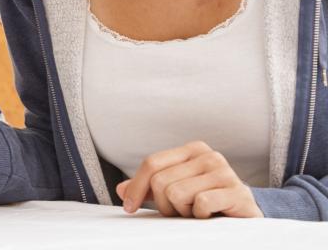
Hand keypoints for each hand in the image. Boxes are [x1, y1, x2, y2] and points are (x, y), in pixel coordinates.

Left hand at [116, 141, 262, 218]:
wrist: (245, 215)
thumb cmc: (207, 202)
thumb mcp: (175, 192)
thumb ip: (148, 188)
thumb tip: (120, 190)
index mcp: (192, 149)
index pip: (152, 163)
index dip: (136, 187)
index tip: (128, 207)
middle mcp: (209, 155)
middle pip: (161, 181)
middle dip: (164, 205)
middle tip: (180, 212)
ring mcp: (225, 172)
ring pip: (177, 194)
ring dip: (182, 212)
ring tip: (196, 212)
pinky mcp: (237, 192)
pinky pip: (201, 204)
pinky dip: (200, 216)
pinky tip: (210, 215)